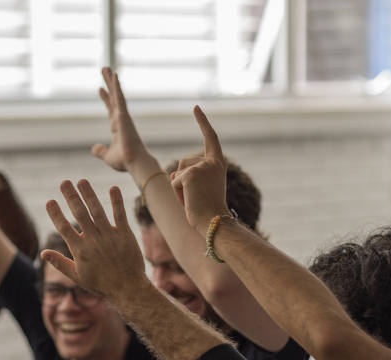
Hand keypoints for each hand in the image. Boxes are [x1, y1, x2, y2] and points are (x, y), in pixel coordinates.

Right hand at [42, 180, 146, 298]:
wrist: (127, 288)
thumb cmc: (100, 284)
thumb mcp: (77, 276)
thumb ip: (60, 262)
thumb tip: (43, 252)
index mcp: (80, 251)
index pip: (64, 228)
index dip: (56, 214)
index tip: (50, 201)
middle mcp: (93, 241)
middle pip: (80, 214)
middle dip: (71, 197)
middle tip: (64, 182)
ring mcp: (109, 237)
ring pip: (97, 211)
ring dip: (89, 195)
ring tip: (82, 181)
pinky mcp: (125, 235)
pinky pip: (120, 215)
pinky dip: (116, 202)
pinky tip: (113, 188)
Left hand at [91, 67, 154, 171]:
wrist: (134, 162)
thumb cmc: (125, 161)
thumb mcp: (108, 156)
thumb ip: (101, 151)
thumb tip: (93, 148)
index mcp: (117, 127)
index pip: (110, 109)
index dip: (106, 99)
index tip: (100, 89)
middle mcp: (121, 119)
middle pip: (113, 97)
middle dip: (109, 84)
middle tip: (104, 70)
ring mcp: (123, 116)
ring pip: (116, 94)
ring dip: (111, 81)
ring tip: (106, 68)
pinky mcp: (123, 115)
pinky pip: (119, 98)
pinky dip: (116, 86)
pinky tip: (113, 75)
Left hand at [170, 106, 232, 231]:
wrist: (213, 221)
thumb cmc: (208, 209)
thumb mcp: (202, 187)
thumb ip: (192, 175)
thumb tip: (173, 174)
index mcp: (217, 163)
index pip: (210, 137)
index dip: (202, 122)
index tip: (196, 107)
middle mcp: (211, 162)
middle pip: (183, 163)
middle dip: (182, 181)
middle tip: (196, 196)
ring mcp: (200, 166)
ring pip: (176, 173)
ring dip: (179, 188)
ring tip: (193, 198)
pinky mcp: (190, 174)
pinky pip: (174, 182)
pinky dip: (177, 193)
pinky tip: (189, 199)